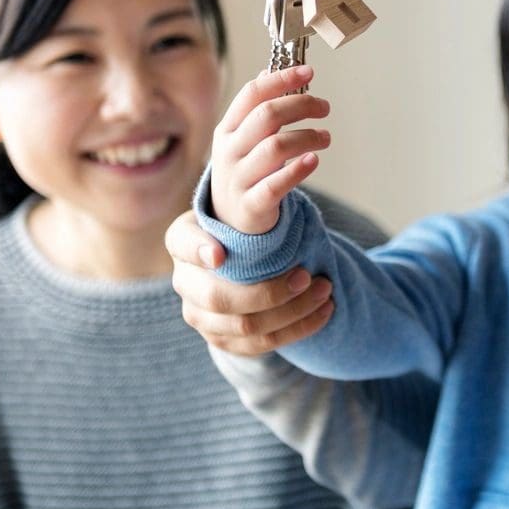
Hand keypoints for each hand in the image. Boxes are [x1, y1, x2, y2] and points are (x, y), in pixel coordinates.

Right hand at [167, 210, 333, 354]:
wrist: (235, 269)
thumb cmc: (241, 230)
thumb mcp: (236, 210)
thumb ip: (250, 197)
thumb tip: (283, 163)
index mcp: (182, 241)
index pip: (182, 243)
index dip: (197, 250)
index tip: (220, 254)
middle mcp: (185, 282)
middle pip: (220, 298)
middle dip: (269, 291)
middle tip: (307, 276)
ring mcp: (201, 317)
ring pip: (246, 326)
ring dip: (293, 311)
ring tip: (326, 290)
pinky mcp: (223, 341)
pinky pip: (262, 345)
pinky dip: (299, 329)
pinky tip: (325, 312)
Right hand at [211, 65, 330, 234]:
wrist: (229, 220)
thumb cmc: (244, 170)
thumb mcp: (242, 138)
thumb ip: (255, 108)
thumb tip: (268, 71)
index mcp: (227, 129)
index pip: (252, 94)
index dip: (281, 79)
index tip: (308, 72)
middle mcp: (230, 151)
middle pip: (267, 116)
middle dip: (301, 105)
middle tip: (325, 107)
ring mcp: (238, 178)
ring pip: (276, 147)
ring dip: (308, 137)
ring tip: (326, 137)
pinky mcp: (252, 205)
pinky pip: (275, 184)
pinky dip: (298, 170)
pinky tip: (314, 160)